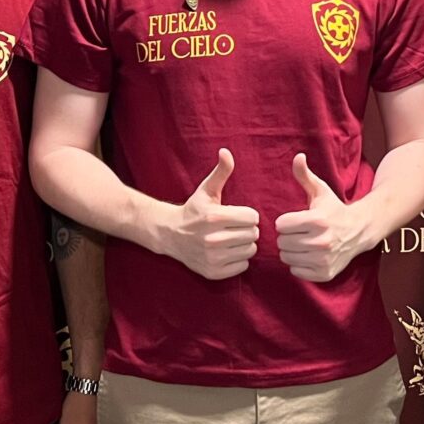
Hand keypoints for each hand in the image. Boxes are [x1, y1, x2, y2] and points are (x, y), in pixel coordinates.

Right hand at [158, 149, 258, 279]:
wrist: (169, 234)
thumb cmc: (193, 210)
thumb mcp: (206, 190)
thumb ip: (221, 172)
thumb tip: (226, 151)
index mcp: (214, 217)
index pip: (252, 218)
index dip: (248, 215)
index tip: (238, 214)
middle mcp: (212, 239)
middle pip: (253, 234)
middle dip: (247, 229)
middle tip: (236, 227)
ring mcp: (212, 257)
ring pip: (250, 250)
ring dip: (245, 244)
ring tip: (232, 238)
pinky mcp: (212, 272)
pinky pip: (242, 266)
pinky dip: (239, 259)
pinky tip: (228, 251)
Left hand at [275, 154, 360, 281]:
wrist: (360, 230)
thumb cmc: (334, 209)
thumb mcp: (321, 191)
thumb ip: (305, 175)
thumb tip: (297, 157)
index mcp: (318, 220)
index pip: (281, 225)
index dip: (286, 221)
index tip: (295, 220)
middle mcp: (321, 241)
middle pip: (282, 242)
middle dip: (288, 236)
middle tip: (300, 232)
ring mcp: (324, 259)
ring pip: (287, 258)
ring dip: (292, 251)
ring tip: (303, 243)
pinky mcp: (325, 273)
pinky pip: (296, 272)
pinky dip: (299, 265)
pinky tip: (309, 255)